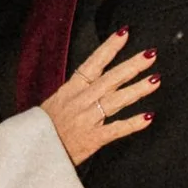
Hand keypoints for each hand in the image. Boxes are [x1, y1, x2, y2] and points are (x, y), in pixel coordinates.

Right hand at [43, 30, 156, 168]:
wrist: (32, 153)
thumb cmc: (41, 131)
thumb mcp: (53, 104)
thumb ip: (73, 94)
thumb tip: (88, 83)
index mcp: (70, 91)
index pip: (92, 64)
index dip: (108, 48)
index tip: (124, 34)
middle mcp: (80, 101)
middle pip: (110, 79)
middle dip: (132, 65)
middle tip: (150, 54)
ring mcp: (87, 119)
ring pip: (116, 100)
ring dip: (137, 89)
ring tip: (155, 80)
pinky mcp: (92, 139)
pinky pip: (116, 129)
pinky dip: (132, 124)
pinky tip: (148, 117)